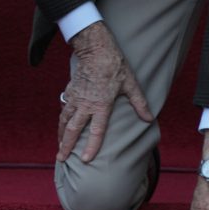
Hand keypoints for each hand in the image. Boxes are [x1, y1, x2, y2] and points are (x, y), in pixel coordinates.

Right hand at [57, 21, 152, 163]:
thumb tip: (149, 119)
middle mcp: (86, 104)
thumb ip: (139, 103)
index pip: (96, 131)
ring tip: (59, 147)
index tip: (85, 160)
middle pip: (73, 129)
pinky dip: (61, 119)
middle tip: (61, 158)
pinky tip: (61, 125)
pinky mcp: (70, 90)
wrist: (96, 49)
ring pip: (65, 120)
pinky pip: (64, 108)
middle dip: (66, 146)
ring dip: (61, 135)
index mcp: (101, 105)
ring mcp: (76, 97)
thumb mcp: (131, 84)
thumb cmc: (115, 65)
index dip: (91, 146)